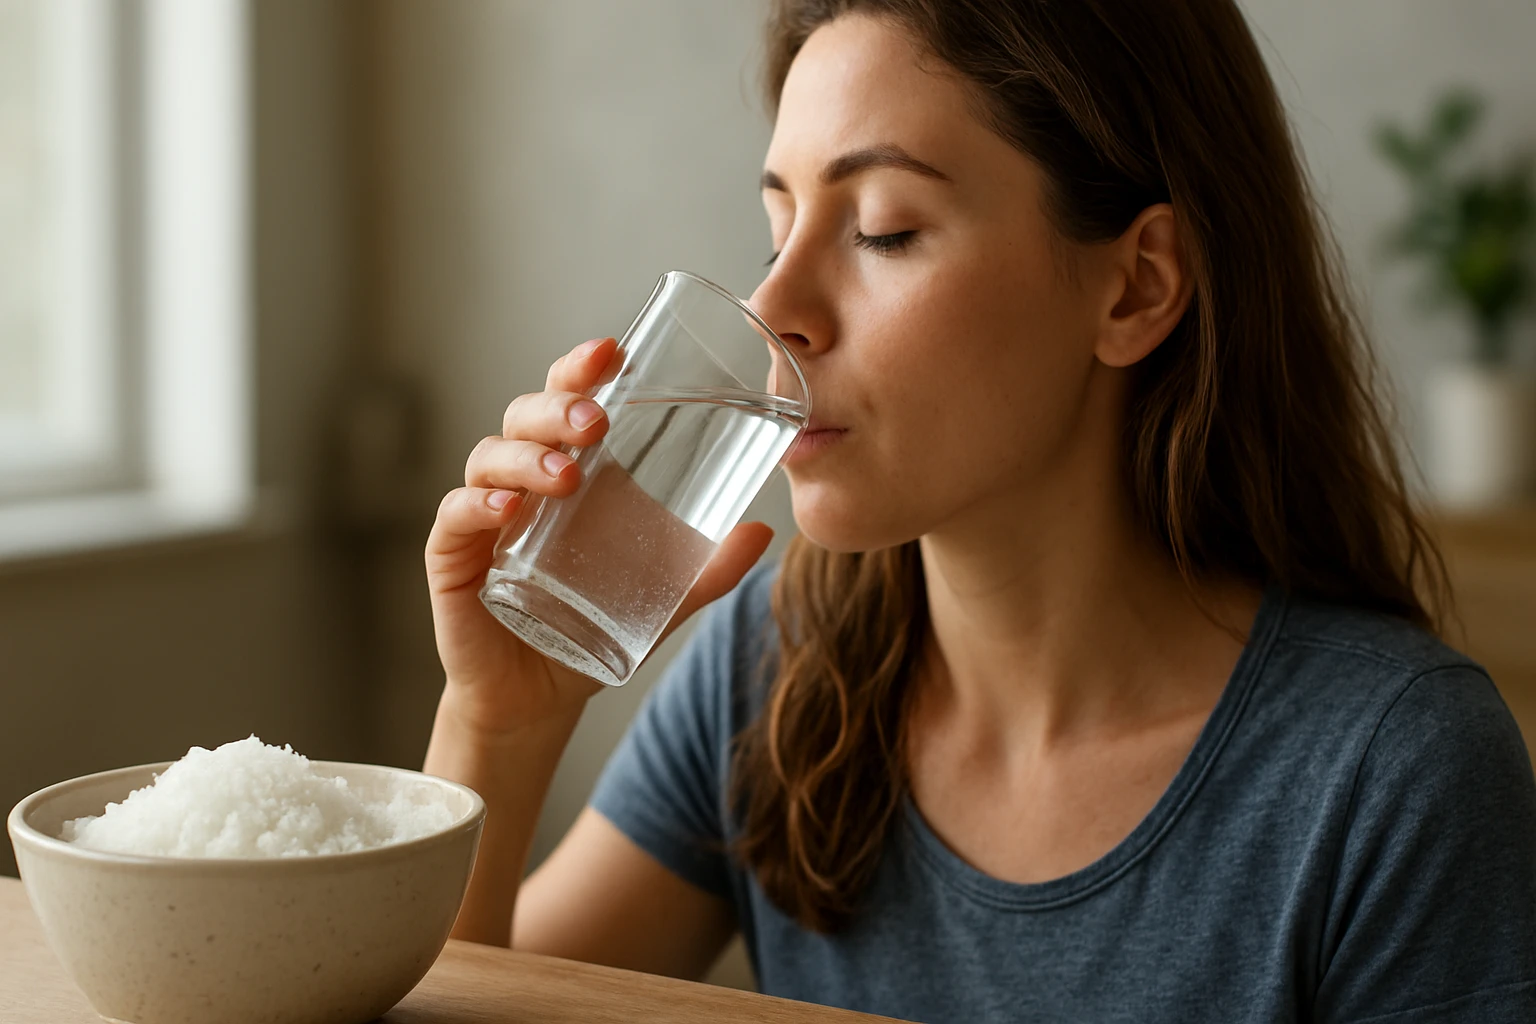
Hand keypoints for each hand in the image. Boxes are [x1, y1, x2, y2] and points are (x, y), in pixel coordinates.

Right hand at [425, 337, 774, 735]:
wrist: (539, 696)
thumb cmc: (592, 626)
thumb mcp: (662, 597)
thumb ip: (709, 568)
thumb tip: (764, 531)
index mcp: (566, 468)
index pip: (566, 399)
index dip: (582, 367)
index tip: (615, 350)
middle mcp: (520, 480)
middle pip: (525, 415)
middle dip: (559, 405)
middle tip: (596, 420)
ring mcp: (483, 515)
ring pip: (490, 456)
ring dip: (529, 456)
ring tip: (569, 475)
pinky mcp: (453, 557)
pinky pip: (456, 515)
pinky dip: (479, 503)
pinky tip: (509, 508)